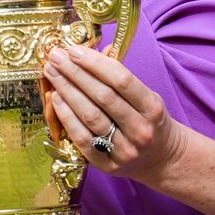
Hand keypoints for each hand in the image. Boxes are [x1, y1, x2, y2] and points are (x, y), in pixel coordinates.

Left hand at [43, 46, 186, 180]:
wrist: (162, 159)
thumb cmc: (150, 121)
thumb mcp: (148, 97)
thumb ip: (123, 77)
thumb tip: (96, 50)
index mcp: (152, 108)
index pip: (121, 80)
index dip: (95, 63)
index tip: (74, 50)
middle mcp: (140, 130)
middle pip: (102, 97)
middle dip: (75, 73)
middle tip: (56, 57)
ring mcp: (124, 150)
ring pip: (90, 116)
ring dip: (67, 91)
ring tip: (52, 73)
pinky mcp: (108, 165)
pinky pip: (82, 139)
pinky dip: (67, 117)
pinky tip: (56, 99)